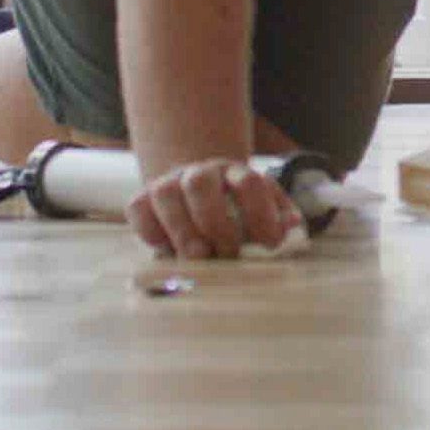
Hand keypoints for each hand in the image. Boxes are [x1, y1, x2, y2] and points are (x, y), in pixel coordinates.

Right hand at [129, 154, 300, 258]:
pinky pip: (138, 208)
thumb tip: (291, 229)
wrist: (196, 194)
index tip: (269, 244)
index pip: (249, 182)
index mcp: (235, 173)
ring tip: (197, 257)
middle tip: (227, 253)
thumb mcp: (262, 210)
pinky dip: (150, 230)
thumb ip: (279, 220)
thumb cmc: (235, 212)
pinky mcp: (142, 199)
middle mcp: (200, 172)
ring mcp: (169, 183)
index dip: (260, 212)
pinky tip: (167, 249)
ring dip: (181, 228)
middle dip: (214, 221)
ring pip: (165, 193)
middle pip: (200, 182)